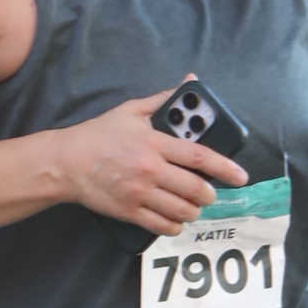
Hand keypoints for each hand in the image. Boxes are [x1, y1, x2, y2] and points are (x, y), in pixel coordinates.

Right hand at [54, 91, 245, 233]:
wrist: (67, 163)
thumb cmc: (100, 134)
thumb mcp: (132, 110)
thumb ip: (163, 99)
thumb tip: (190, 82)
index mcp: (155, 143)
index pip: (199, 157)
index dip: (224, 168)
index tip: (240, 176)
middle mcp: (150, 170)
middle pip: (194, 189)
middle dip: (208, 194)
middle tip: (209, 193)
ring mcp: (139, 193)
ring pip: (181, 210)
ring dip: (193, 211)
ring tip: (192, 206)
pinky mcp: (129, 212)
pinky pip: (161, 225)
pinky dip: (174, 225)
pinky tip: (175, 219)